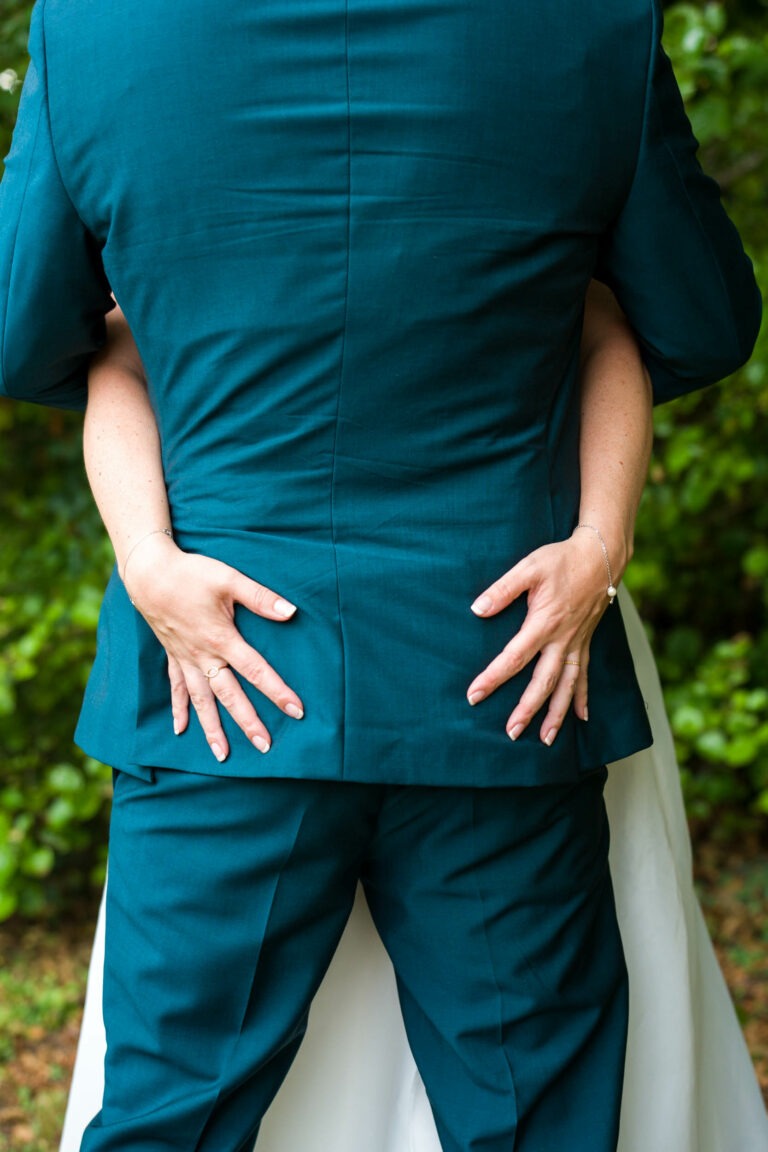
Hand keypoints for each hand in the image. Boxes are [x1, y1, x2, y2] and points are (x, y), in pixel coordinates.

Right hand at [124, 534, 303, 761]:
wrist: (148, 573)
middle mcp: (203, 656)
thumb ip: (260, 597)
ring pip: (201, 700)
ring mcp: (185, 658)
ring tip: (221, 755)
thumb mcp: (229, 579)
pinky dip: (179, 709)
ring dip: (211, 727)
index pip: (256, 671)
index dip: (277, 691)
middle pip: (229, 695)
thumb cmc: (191, 574)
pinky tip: (180, 730)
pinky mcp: (172, 655)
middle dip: (247, 721)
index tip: (296, 711)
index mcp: (221, 639)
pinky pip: (176, 688)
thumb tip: (291, 611)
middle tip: (264, 746)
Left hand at [466, 532, 617, 744]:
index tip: (474, 696)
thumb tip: (477, 609)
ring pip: (567, 686)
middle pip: (543, 682)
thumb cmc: (561, 559)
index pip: (514, 657)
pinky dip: (583, 698)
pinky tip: (581, 719)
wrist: (600, 555)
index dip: (493, 678)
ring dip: (557, 714)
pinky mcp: (586, 642)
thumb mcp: (528, 568)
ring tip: (546, 739)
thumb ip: (503, 590)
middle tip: (511, 733)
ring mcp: (577, 643)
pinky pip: (585, 676)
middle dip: (527, 709)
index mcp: (544, 622)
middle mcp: (562, 639)